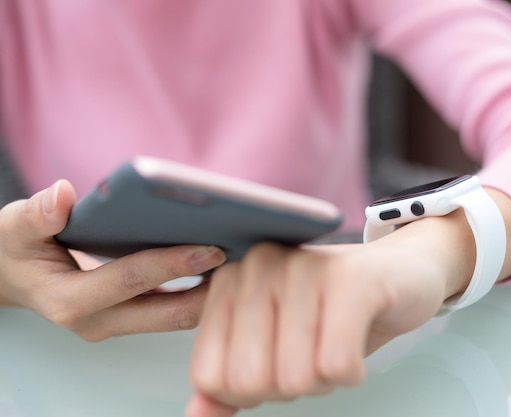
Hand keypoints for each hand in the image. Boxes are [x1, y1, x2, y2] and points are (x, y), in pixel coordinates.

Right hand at [0, 180, 225, 340]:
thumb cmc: (15, 249)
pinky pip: (176, 309)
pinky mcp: (133, 318)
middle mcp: (100, 323)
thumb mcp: (15, 228)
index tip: (212, 246)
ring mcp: (119, 325)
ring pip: (180, 316)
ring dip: (214, 294)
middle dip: (211, 289)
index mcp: (71, 302)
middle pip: (170, 312)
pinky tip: (224, 266)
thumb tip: (61, 195)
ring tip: (246, 261)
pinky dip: (202, 291)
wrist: (12, 277)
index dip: (173, 264)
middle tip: (247, 258)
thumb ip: (37, 215)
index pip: (132, 281)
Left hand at [186, 209, 479, 416]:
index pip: (209, 376)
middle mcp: (260, 266)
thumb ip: (228, 383)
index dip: (248, 390)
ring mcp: (305, 268)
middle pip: (250, 381)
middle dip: (288, 387)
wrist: (399, 272)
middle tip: (312, 353)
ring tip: (335, 343)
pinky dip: (350, 373)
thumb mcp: (271, 346)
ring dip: (323, 380)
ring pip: (296, 377)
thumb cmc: (331, 312)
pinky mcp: (353, 280)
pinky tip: (356, 343)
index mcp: (230, 281)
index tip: (278, 360)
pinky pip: (337, 364)